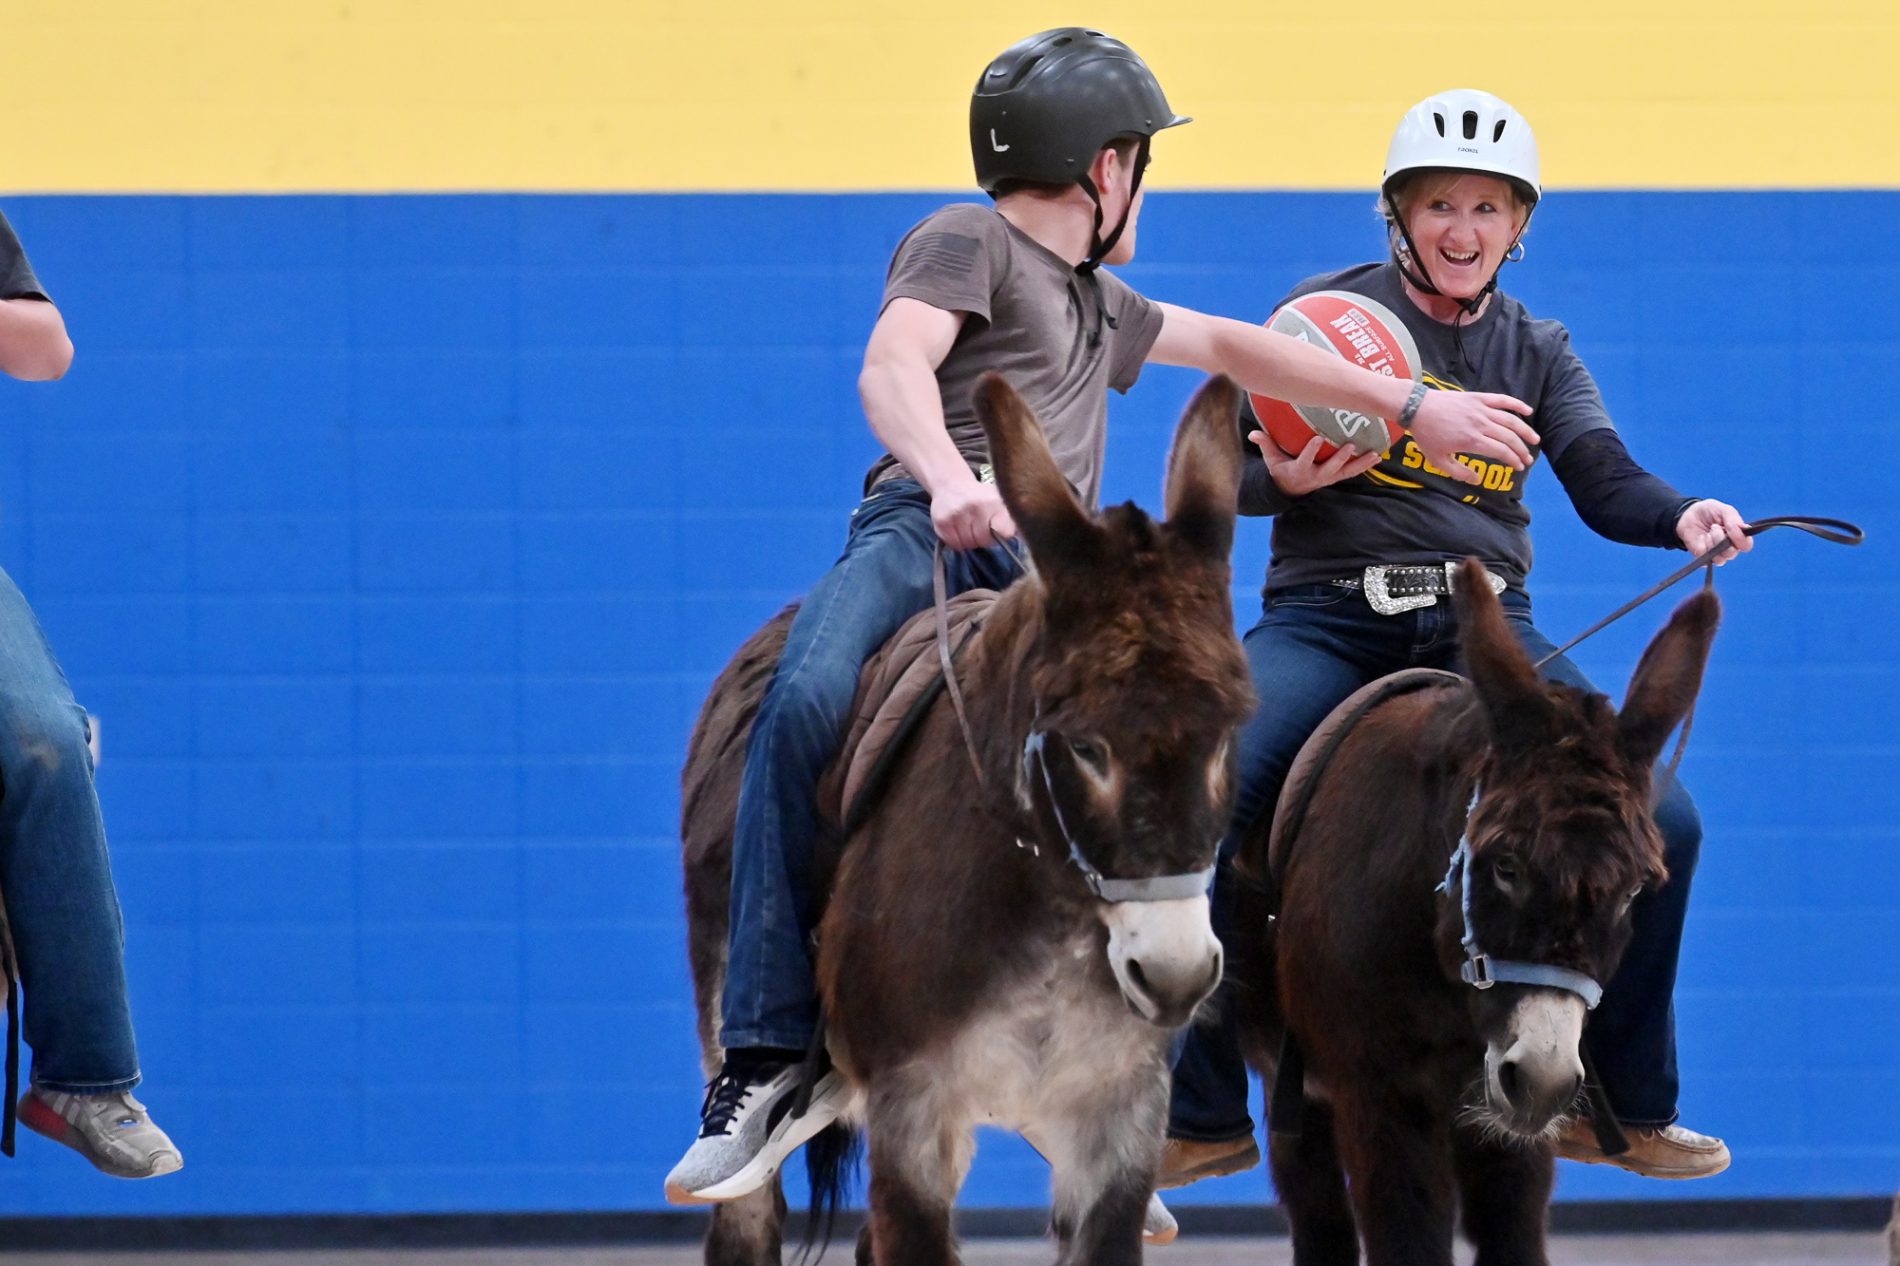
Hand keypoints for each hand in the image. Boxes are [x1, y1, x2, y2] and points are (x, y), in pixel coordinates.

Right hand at [931, 478, 1016, 550]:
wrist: (951, 484)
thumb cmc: (981, 497)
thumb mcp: (999, 501)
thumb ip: (1012, 518)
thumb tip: (1026, 536)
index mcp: (994, 502)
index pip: (1004, 529)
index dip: (1004, 534)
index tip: (1004, 534)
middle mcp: (975, 507)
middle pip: (983, 541)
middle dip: (984, 539)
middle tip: (981, 529)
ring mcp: (956, 514)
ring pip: (968, 544)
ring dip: (970, 541)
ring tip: (969, 527)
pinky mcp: (942, 522)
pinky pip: (954, 544)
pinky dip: (957, 541)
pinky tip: (958, 529)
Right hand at [1249, 430, 1382, 497]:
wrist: (1291, 489)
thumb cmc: (1282, 469)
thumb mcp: (1271, 460)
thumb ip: (1265, 444)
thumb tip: (1252, 434)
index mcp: (1299, 470)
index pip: (1305, 460)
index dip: (1311, 451)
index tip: (1318, 439)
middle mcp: (1316, 476)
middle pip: (1330, 468)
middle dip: (1340, 458)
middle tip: (1350, 446)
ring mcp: (1328, 478)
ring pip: (1346, 472)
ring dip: (1360, 463)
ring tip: (1374, 455)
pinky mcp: (1336, 477)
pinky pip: (1352, 472)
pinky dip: (1364, 465)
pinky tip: (1377, 456)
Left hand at [1407, 389, 1538, 485]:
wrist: (1416, 407)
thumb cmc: (1426, 435)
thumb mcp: (1437, 460)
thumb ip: (1458, 472)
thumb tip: (1477, 480)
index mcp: (1472, 441)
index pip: (1501, 452)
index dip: (1513, 460)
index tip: (1519, 467)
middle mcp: (1480, 424)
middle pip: (1509, 438)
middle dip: (1521, 450)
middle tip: (1527, 459)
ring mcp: (1481, 409)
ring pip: (1510, 420)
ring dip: (1525, 431)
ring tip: (1535, 440)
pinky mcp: (1478, 397)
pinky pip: (1502, 400)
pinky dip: (1516, 404)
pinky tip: (1528, 411)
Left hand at [1675, 499, 1750, 564]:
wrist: (1688, 515)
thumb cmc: (1709, 512)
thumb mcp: (1723, 510)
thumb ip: (1734, 519)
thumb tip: (1742, 529)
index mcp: (1738, 536)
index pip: (1746, 545)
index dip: (1741, 540)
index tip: (1731, 528)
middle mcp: (1729, 548)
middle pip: (1731, 553)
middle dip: (1721, 539)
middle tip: (1714, 526)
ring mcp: (1716, 554)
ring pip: (1719, 558)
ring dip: (1712, 542)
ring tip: (1708, 531)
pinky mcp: (1703, 557)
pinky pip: (1705, 558)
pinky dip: (1702, 546)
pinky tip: (1700, 537)